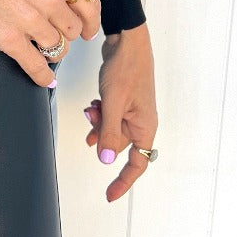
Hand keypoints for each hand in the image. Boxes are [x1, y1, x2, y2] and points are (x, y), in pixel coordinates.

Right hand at [0, 0, 101, 87]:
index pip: (90, 7)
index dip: (90, 23)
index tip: (87, 31)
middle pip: (73, 31)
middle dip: (65, 35)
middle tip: (52, 34)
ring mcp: (30, 21)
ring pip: (57, 49)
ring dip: (51, 52)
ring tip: (40, 48)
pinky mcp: (9, 39)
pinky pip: (35, 65)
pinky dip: (42, 76)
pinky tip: (44, 80)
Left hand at [83, 22, 157, 201]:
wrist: (126, 41)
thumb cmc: (126, 68)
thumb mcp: (113, 102)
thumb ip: (109, 131)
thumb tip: (106, 160)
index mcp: (145, 126)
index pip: (137, 164)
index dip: (123, 182)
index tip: (109, 195)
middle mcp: (141, 121)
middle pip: (119, 144)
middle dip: (101, 136)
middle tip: (91, 119)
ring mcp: (132, 110)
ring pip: (110, 129)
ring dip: (97, 123)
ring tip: (90, 107)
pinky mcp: (123, 100)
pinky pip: (109, 117)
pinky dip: (98, 114)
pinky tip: (92, 104)